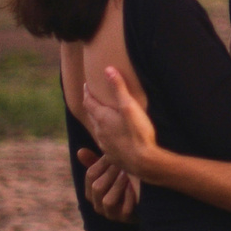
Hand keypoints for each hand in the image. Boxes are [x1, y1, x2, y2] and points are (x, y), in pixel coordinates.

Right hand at [77, 147, 138, 222]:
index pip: (91, 175)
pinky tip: (136, 185)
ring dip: (120, 184)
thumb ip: (97, 161)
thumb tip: (80, 151)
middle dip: (113, 172)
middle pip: (97, 187)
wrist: (150, 194)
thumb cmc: (129, 177)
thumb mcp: (113, 167)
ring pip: (107, 201)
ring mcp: (112, 214)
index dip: (105, 161)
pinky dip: (130, 196)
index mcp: (93, 192)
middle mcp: (99, 205)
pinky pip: (124, 210)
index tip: (117, 153)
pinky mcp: (126, 219)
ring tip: (130, 173)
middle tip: (125, 161)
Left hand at [82, 65, 162, 180]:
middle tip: (95, 97)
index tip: (86, 85)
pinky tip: (115, 135)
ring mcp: (105, 145)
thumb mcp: (129, 106)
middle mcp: (99, 131)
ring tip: (105, 115)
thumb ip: (119, 87)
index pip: (88, 101)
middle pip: (91, 115)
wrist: (144, 161)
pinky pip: (106, 141)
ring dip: (99, 120)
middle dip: (91, 105)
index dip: (87, 92)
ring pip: (98, 129)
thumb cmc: (137, 132)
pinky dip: (107, 134)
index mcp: (101, 118)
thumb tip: (108, 69)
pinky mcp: (112, 155)